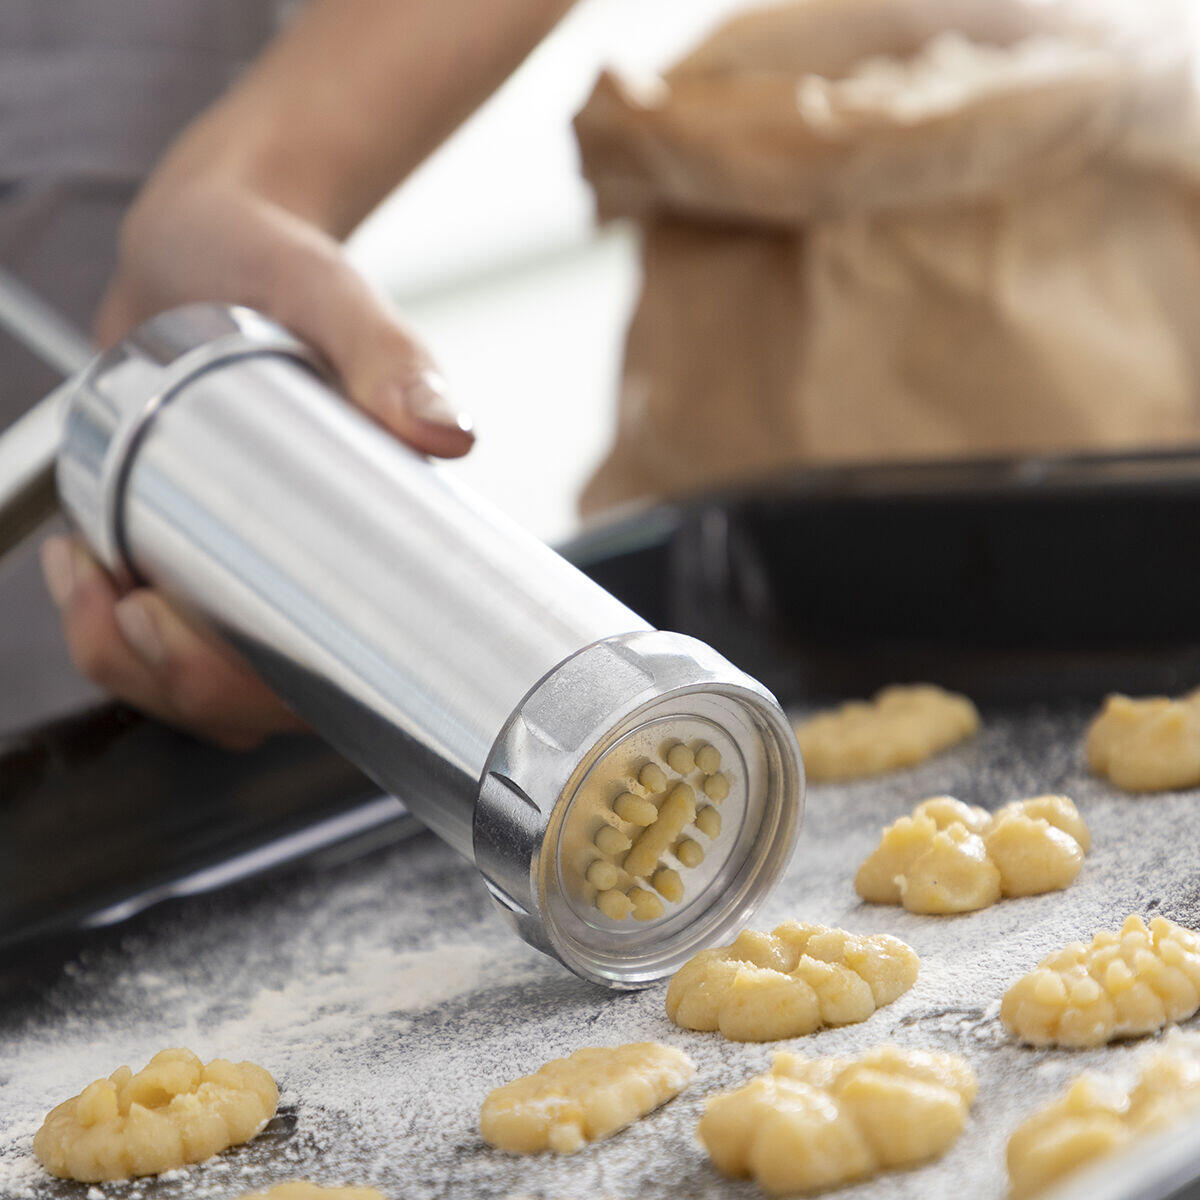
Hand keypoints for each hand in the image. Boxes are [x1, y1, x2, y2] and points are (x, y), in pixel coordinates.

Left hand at [42, 174, 473, 748]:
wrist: (212, 238)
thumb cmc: (280, 266)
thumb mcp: (331, 300)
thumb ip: (390, 356)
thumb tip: (447, 436)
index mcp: (382, 546)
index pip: (341, 680)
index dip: (248, 695)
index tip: (170, 630)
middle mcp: (321, 572)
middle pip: (256, 700)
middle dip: (171, 683)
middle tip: (121, 606)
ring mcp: (256, 567)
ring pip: (201, 681)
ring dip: (129, 661)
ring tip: (88, 577)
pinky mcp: (202, 549)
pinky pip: (164, 634)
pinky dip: (112, 628)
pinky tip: (86, 572)